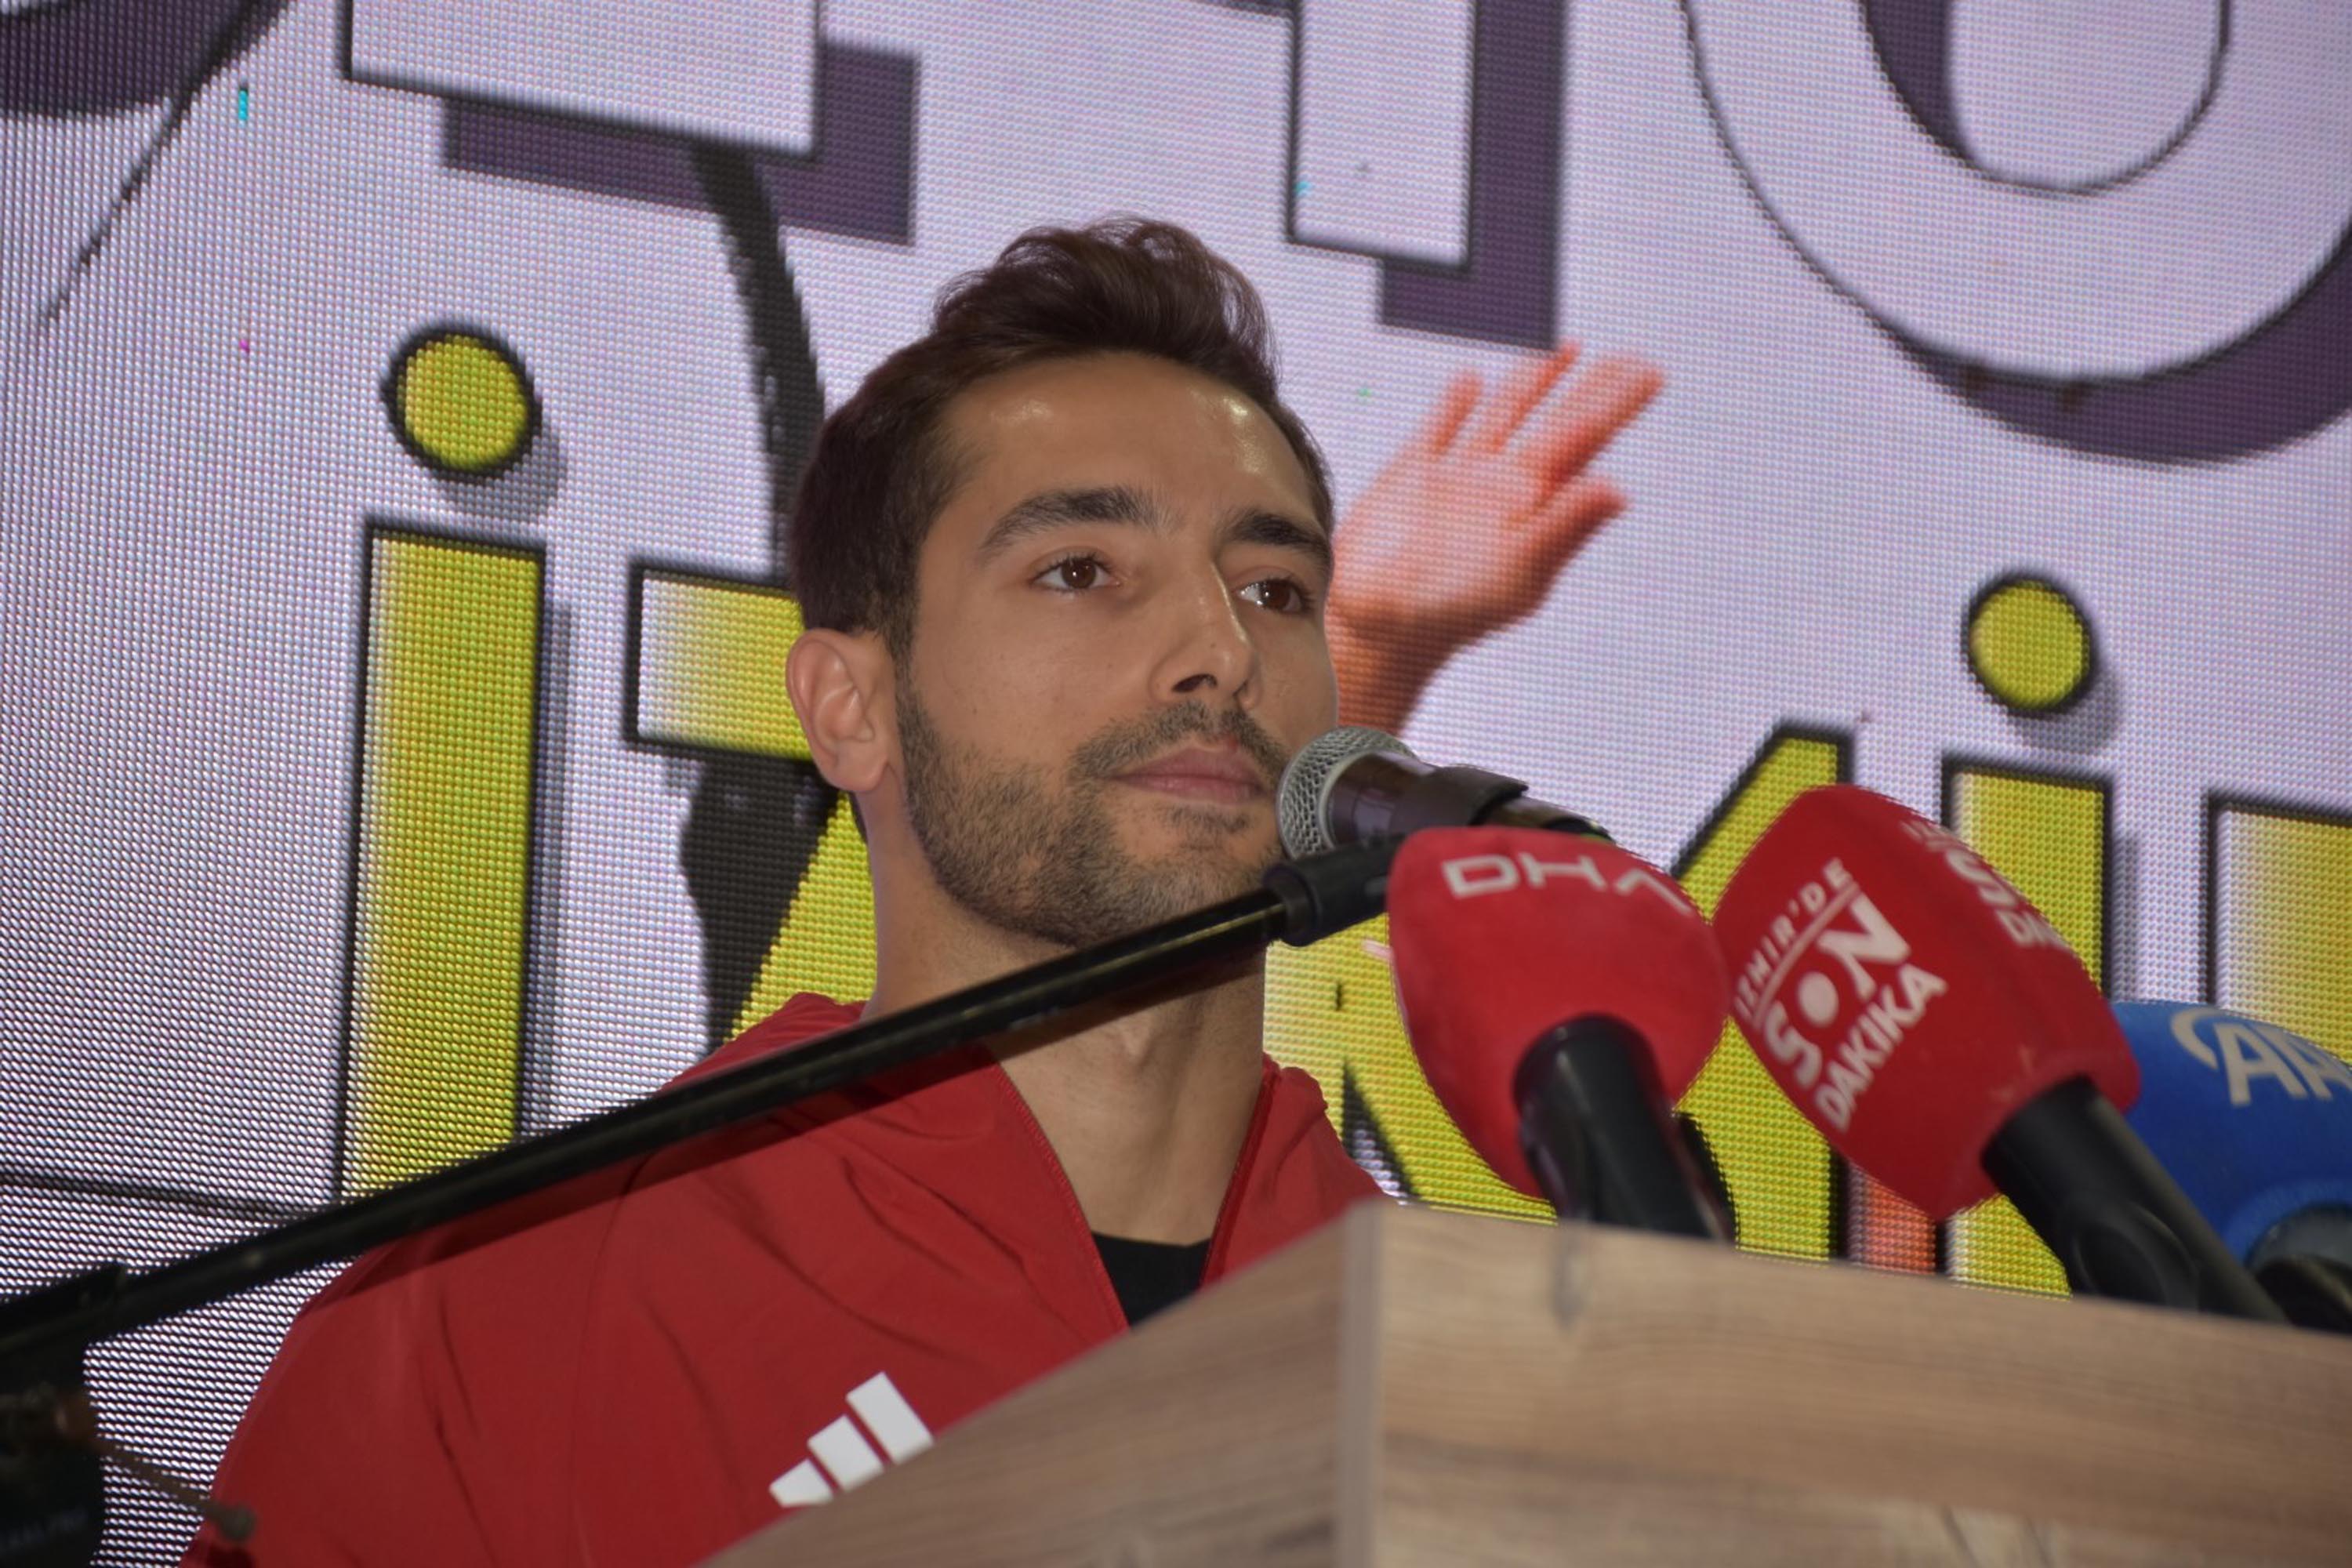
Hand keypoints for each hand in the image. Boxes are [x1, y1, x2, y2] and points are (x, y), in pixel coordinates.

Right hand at [1327, 344, 1662, 733]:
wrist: (1373, 629)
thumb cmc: (1449, 615)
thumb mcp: (1518, 571)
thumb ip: (1566, 527)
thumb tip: (1619, 490)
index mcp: (1533, 505)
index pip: (1587, 442)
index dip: (1616, 405)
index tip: (1651, 373)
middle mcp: (1501, 487)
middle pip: (1557, 423)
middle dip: (1593, 390)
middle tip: (1633, 359)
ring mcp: (1456, 480)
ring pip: (1505, 415)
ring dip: (1535, 382)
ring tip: (1567, 351)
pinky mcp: (1408, 478)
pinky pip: (1437, 430)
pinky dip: (1454, 404)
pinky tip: (1471, 380)